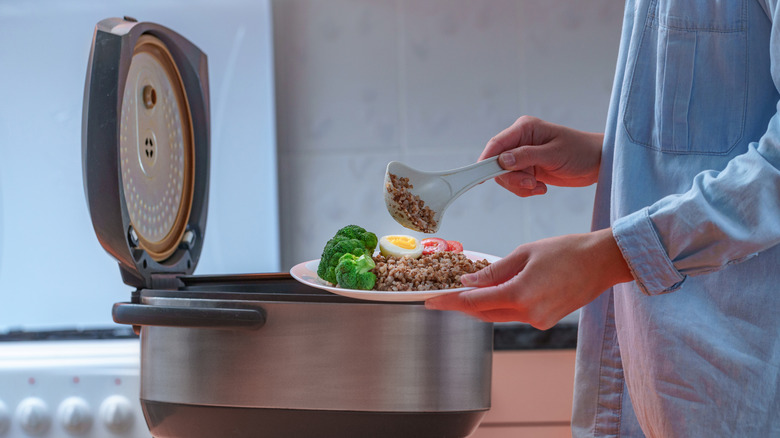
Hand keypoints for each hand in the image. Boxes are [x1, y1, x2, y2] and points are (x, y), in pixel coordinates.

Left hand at [424, 228, 632, 328]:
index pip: (475, 301)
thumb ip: (494, 270)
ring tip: (462, 292)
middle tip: (441, 297)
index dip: (450, 301)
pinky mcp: (546, 320)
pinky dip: (501, 304)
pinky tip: (493, 292)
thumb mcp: (525, 253)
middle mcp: (528, 313)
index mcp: (520, 294)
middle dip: (461, 305)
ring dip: (480, 305)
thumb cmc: (566, 250)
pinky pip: (514, 314)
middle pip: (483, 312)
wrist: (603, 262)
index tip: (431, 300)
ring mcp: (538, 320)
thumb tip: (468, 280)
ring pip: (498, 315)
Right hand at [482, 116, 603, 196]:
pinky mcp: (528, 168)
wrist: (598, 163)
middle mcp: (521, 140)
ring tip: (540, 187)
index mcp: (525, 128)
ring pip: (506, 176)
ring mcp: (524, 155)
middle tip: (531, 184)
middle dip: (512, 178)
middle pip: (498, 164)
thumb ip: (527, 156)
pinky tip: (542, 187)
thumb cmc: (581, 152)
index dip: (486, 161)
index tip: (480, 177)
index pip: (497, 144)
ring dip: (520, 186)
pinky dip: (526, 190)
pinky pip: (516, 183)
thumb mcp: (554, 154)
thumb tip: (502, 160)